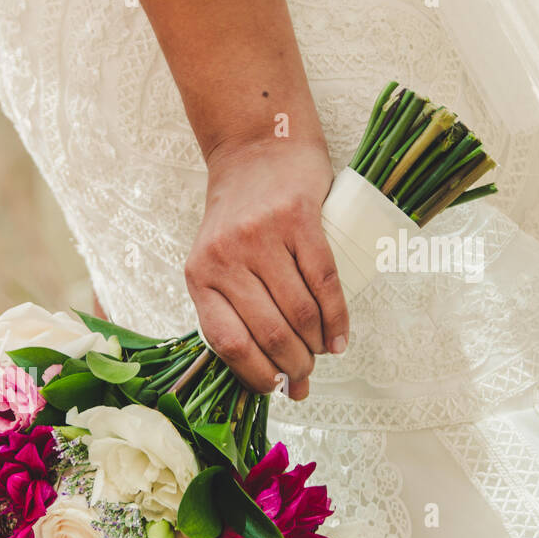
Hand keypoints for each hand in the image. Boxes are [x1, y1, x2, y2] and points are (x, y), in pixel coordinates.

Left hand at [185, 138, 347, 400]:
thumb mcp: (216, 258)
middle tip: (305, 379)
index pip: (227, 342)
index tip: (274, 389)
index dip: (254, 375)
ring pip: (298, 312)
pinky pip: (324, 282)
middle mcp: (226, 257)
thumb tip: (263, 368)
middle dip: (292, 367)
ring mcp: (262, 237)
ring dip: (315, 346)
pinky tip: (339, 338)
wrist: (257, 148)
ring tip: (322, 356)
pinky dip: (337, 318)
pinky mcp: (298, 219)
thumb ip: (230, 303)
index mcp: (199, 275)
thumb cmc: (239, 215)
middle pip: (268, 333)